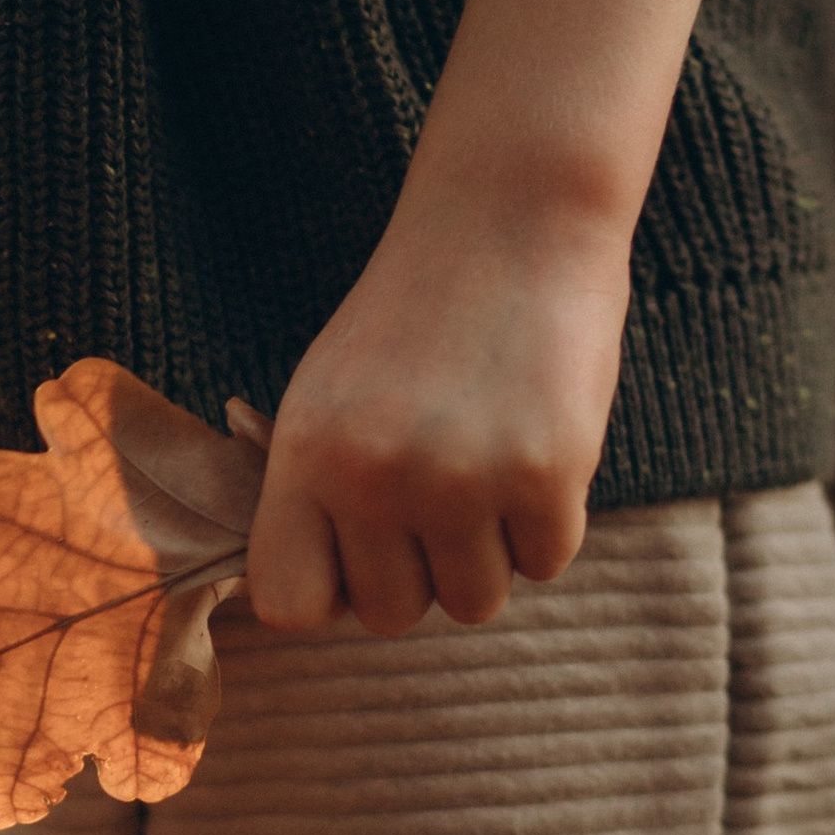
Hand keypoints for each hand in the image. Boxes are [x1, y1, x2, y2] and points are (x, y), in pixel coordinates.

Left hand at [244, 172, 623, 635]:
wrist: (508, 218)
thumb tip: (315, 601)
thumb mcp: (330, 389)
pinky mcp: (542, 476)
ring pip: (474, 603)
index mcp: (306, 450)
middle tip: (439, 485)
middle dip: (419, 569)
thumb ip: (317, 492)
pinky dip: (549, 520)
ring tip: (488, 454)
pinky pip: (546, 563)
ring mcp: (459, 479)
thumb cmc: (417, 313)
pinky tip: (536, 439)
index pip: (286, 603)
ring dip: (488, 549)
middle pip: (391, 616)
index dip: (329, 590)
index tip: (358, 554)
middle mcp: (372, 474)